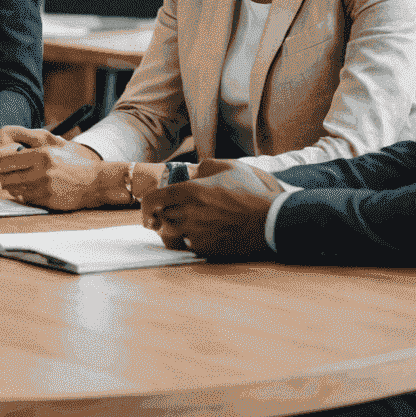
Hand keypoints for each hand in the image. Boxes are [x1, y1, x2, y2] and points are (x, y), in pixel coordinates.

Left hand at [0, 125, 131, 210]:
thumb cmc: (75, 163)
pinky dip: (24, 195)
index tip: (0, 166)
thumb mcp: (55, 149)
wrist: (95, 181)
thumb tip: (11, 154)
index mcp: (42, 154)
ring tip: (13, 184)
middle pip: (8, 177)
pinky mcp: (48, 201)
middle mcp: (42, 171)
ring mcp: (44, 188)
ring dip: (12, 188)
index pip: (9, 161)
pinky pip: (27, 199)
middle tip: (1, 177)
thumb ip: (34, 149)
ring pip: (15, 190)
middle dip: (2, 178)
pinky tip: (27, 191)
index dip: (1, 164)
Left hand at [145, 162, 281, 258]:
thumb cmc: (251, 192)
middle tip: (166, 217)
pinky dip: (187, 243)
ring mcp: (195, 234)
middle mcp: (187, 213)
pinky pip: (186, 248)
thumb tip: (193, 172)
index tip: (148, 211)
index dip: (146, 206)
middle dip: (161, 217)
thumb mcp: (229, 167)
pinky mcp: (205, 250)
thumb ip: (205, 166)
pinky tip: (198, 237)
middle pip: (159, 219)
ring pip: (169, 236)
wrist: (270, 221)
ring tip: (181, 228)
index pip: (151, 200)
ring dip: (171, 232)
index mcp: (189, 192)